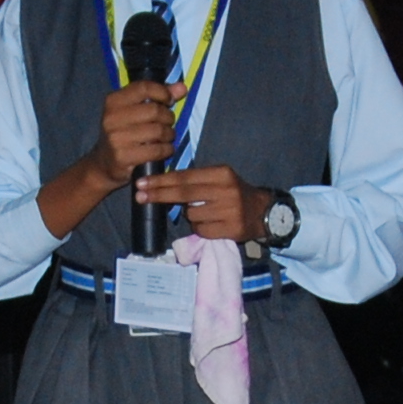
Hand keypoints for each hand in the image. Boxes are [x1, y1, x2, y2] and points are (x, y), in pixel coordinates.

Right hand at [77, 80, 182, 187]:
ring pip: (158, 130)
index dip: (162, 92)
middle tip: (167, 124)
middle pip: (154, 110)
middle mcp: (112, 117)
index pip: (144, 87)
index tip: (168, 101)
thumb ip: (158, 97)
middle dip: (168, 118)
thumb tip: (182, 87)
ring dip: (169, 135)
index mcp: (113, 101)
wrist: (104, 163)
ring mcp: (116, 138)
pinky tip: (165, 150)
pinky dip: (166, 150)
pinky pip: (156, 150)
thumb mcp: (135, 111)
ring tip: (166, 137)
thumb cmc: (124, 132)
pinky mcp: (123, 156)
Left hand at [139, 166, 262, 241]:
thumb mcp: (218, 179)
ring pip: (191, 215)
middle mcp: (225, 190)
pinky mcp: (231, 229)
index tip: (142, 183)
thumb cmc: (233, 193)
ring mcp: (229, 210)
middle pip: (183, 193)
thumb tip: (161, 184)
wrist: (263, 211)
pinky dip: (200, 228)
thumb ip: (194, 180)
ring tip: (205, 212)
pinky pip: (201, 230)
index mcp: (221, 173)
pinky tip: (212, 223)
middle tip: (139, 196)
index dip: (161, 181)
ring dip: (189, 215)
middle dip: (158, 194)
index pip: (184, 177)